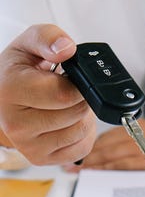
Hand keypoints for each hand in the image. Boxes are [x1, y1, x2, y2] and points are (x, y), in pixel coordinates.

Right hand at [0, 24, 96, 164]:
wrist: (5, 99)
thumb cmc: (19, 74)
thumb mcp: (28, 45)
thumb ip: (48, 37)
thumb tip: (67, 48)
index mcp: (10, 92)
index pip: (64, 94)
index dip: (77, 85)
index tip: (71, 79)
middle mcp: (17, 125)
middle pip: (76, 113)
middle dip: (80, 100)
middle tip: (67, 92)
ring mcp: (30, 146)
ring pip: (81, 131)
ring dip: (83, 116)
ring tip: (66, 106)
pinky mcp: (43, 159)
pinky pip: (82, 148)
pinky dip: (83, 134)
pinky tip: (67, 123)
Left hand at [64, 118, 144, 171]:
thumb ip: (139, 140)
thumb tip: (122, 152)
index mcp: (138, 127)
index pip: (108, 137)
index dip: (91, 147)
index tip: (79, 155)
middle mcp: (136, 134)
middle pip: (104, 146)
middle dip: (86, 157)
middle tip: (70, 166)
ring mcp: (142, 146)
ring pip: (109, 155)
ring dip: (92, 164)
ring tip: (78, 172)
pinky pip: (122, 164)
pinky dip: (108, 169)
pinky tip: (98, 174)